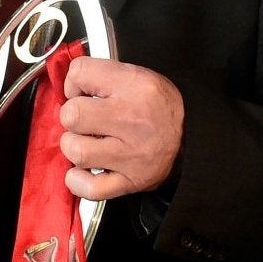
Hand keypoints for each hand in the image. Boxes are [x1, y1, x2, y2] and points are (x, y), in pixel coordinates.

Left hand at [58, 57, 183, 200]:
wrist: (193, 138)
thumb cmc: (160, 107)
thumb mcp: (138, 76)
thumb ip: (102, 76)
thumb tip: (69, 87)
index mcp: (135, 86)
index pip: (79, 73)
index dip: (74, 83)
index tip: (83, 93)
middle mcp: (132, 119)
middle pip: (72, 115)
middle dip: (72, 116)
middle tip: (85, 120)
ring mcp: (130, 155)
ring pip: (76, 151)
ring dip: (75, 147)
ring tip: (88, 143)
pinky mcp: (130, 181)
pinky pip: (89, 188)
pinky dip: (78, 181)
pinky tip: (84, 170)